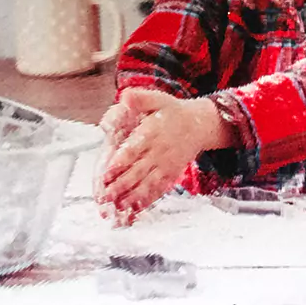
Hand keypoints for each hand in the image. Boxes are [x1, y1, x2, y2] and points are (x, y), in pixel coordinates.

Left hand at [95, 90, 230, 220]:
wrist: (200, 125)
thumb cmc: (174, 112)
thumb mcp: (157, 99)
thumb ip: (139, 98)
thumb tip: (124, 96)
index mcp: (152, 133)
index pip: (133, 150)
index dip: (120, 163)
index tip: (107, 173)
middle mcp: (159, 151)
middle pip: (138, 171)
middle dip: (120, 185)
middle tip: (105, 196)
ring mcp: (166, 165)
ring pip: (147, 184)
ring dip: (132, 196)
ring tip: (117, 206)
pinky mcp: (171, 174)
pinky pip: (159, 189)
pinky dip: (148, 199)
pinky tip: (136, 208)